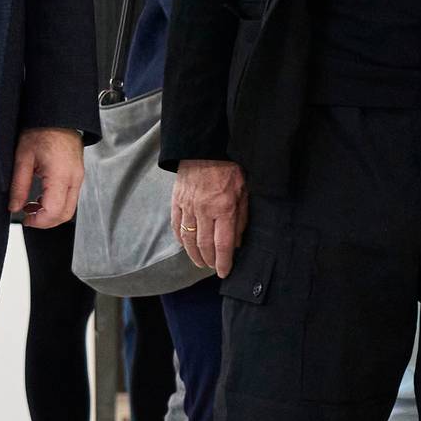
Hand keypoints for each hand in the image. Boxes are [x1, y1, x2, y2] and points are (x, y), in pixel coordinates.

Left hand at [9, 127, 83, 228]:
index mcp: (60, 174)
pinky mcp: (78, 175)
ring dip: (51, 213)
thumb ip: (18, 186)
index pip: (54, 210)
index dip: (39, 221)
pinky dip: (57, 203)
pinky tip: (42, 197)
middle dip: (46, 221)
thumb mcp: (23, 157)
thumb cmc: (41, 130)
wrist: (57, 114)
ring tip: (32, 206)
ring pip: (70, 208)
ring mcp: (78, 177)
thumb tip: (14, 207)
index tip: (26, 220)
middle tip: (28, 217)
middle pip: (65, 214)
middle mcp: (74, 178)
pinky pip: (70, 197)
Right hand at [170, 158, 247, 276]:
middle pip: (204, 245)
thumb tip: (237, 242)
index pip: (223, 244)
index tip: (224, 272)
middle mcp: (204, 210)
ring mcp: (188, 206)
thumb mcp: (243, 191)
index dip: (224, 262)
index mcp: (223, 207)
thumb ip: (241, 218)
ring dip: (194, 254)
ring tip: (200, 262)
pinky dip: (181, 239)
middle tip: (213, 268)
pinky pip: (176, 225)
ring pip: (188, 239)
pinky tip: (186, 246)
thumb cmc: (229, 168)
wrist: (204, 147)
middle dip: (209, 261)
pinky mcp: (177, 200)